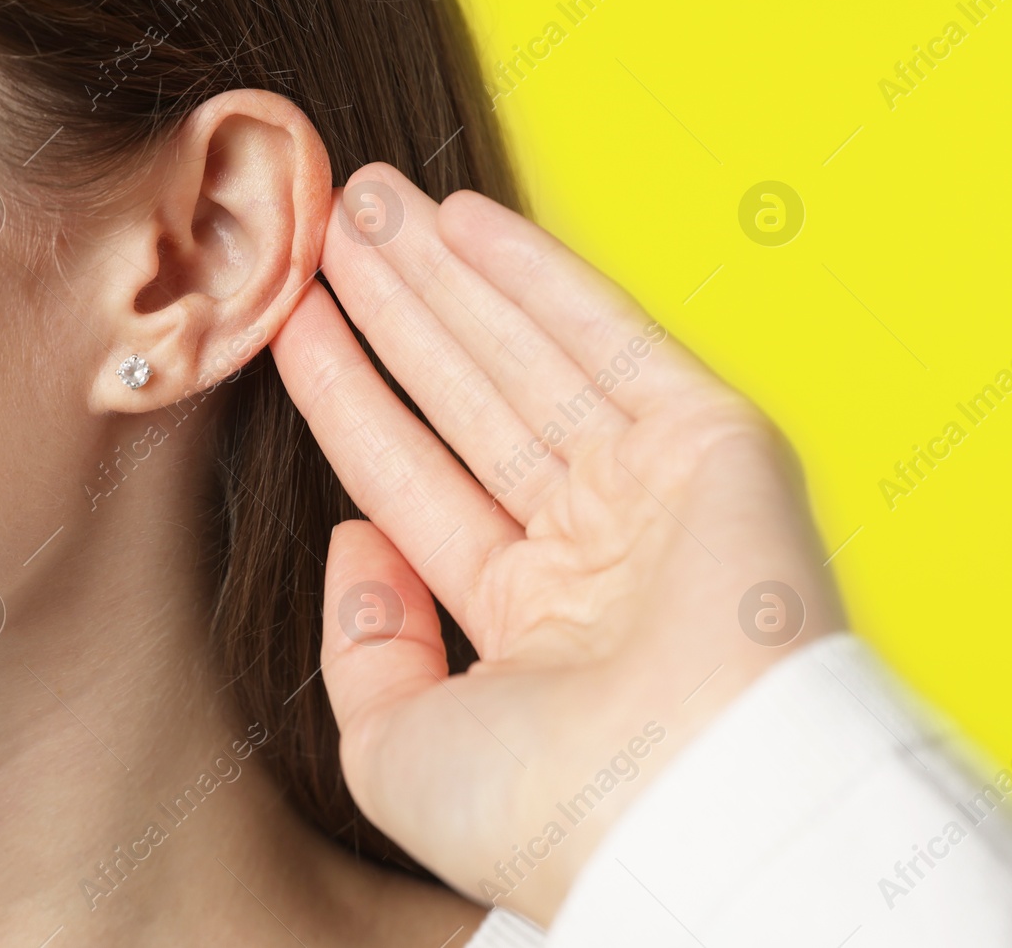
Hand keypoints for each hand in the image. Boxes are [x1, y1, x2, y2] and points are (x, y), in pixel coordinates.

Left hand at [271, 164, 840, 924]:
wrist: (690, 805)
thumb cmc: (550, 809)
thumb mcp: (394, 752)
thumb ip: (362, 645)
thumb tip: (358, 543)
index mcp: (528, 623)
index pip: (416, 482)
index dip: (353, 399)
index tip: (298, 322)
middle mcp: (592, 549)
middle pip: (468, 401)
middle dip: (401, 313)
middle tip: (335, 226)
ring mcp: (654, 490)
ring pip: (526, 357)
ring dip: (449, 276)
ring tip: (371, 202)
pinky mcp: (713, 442)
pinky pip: (608, 338)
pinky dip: (538, 275)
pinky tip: (465, 221)